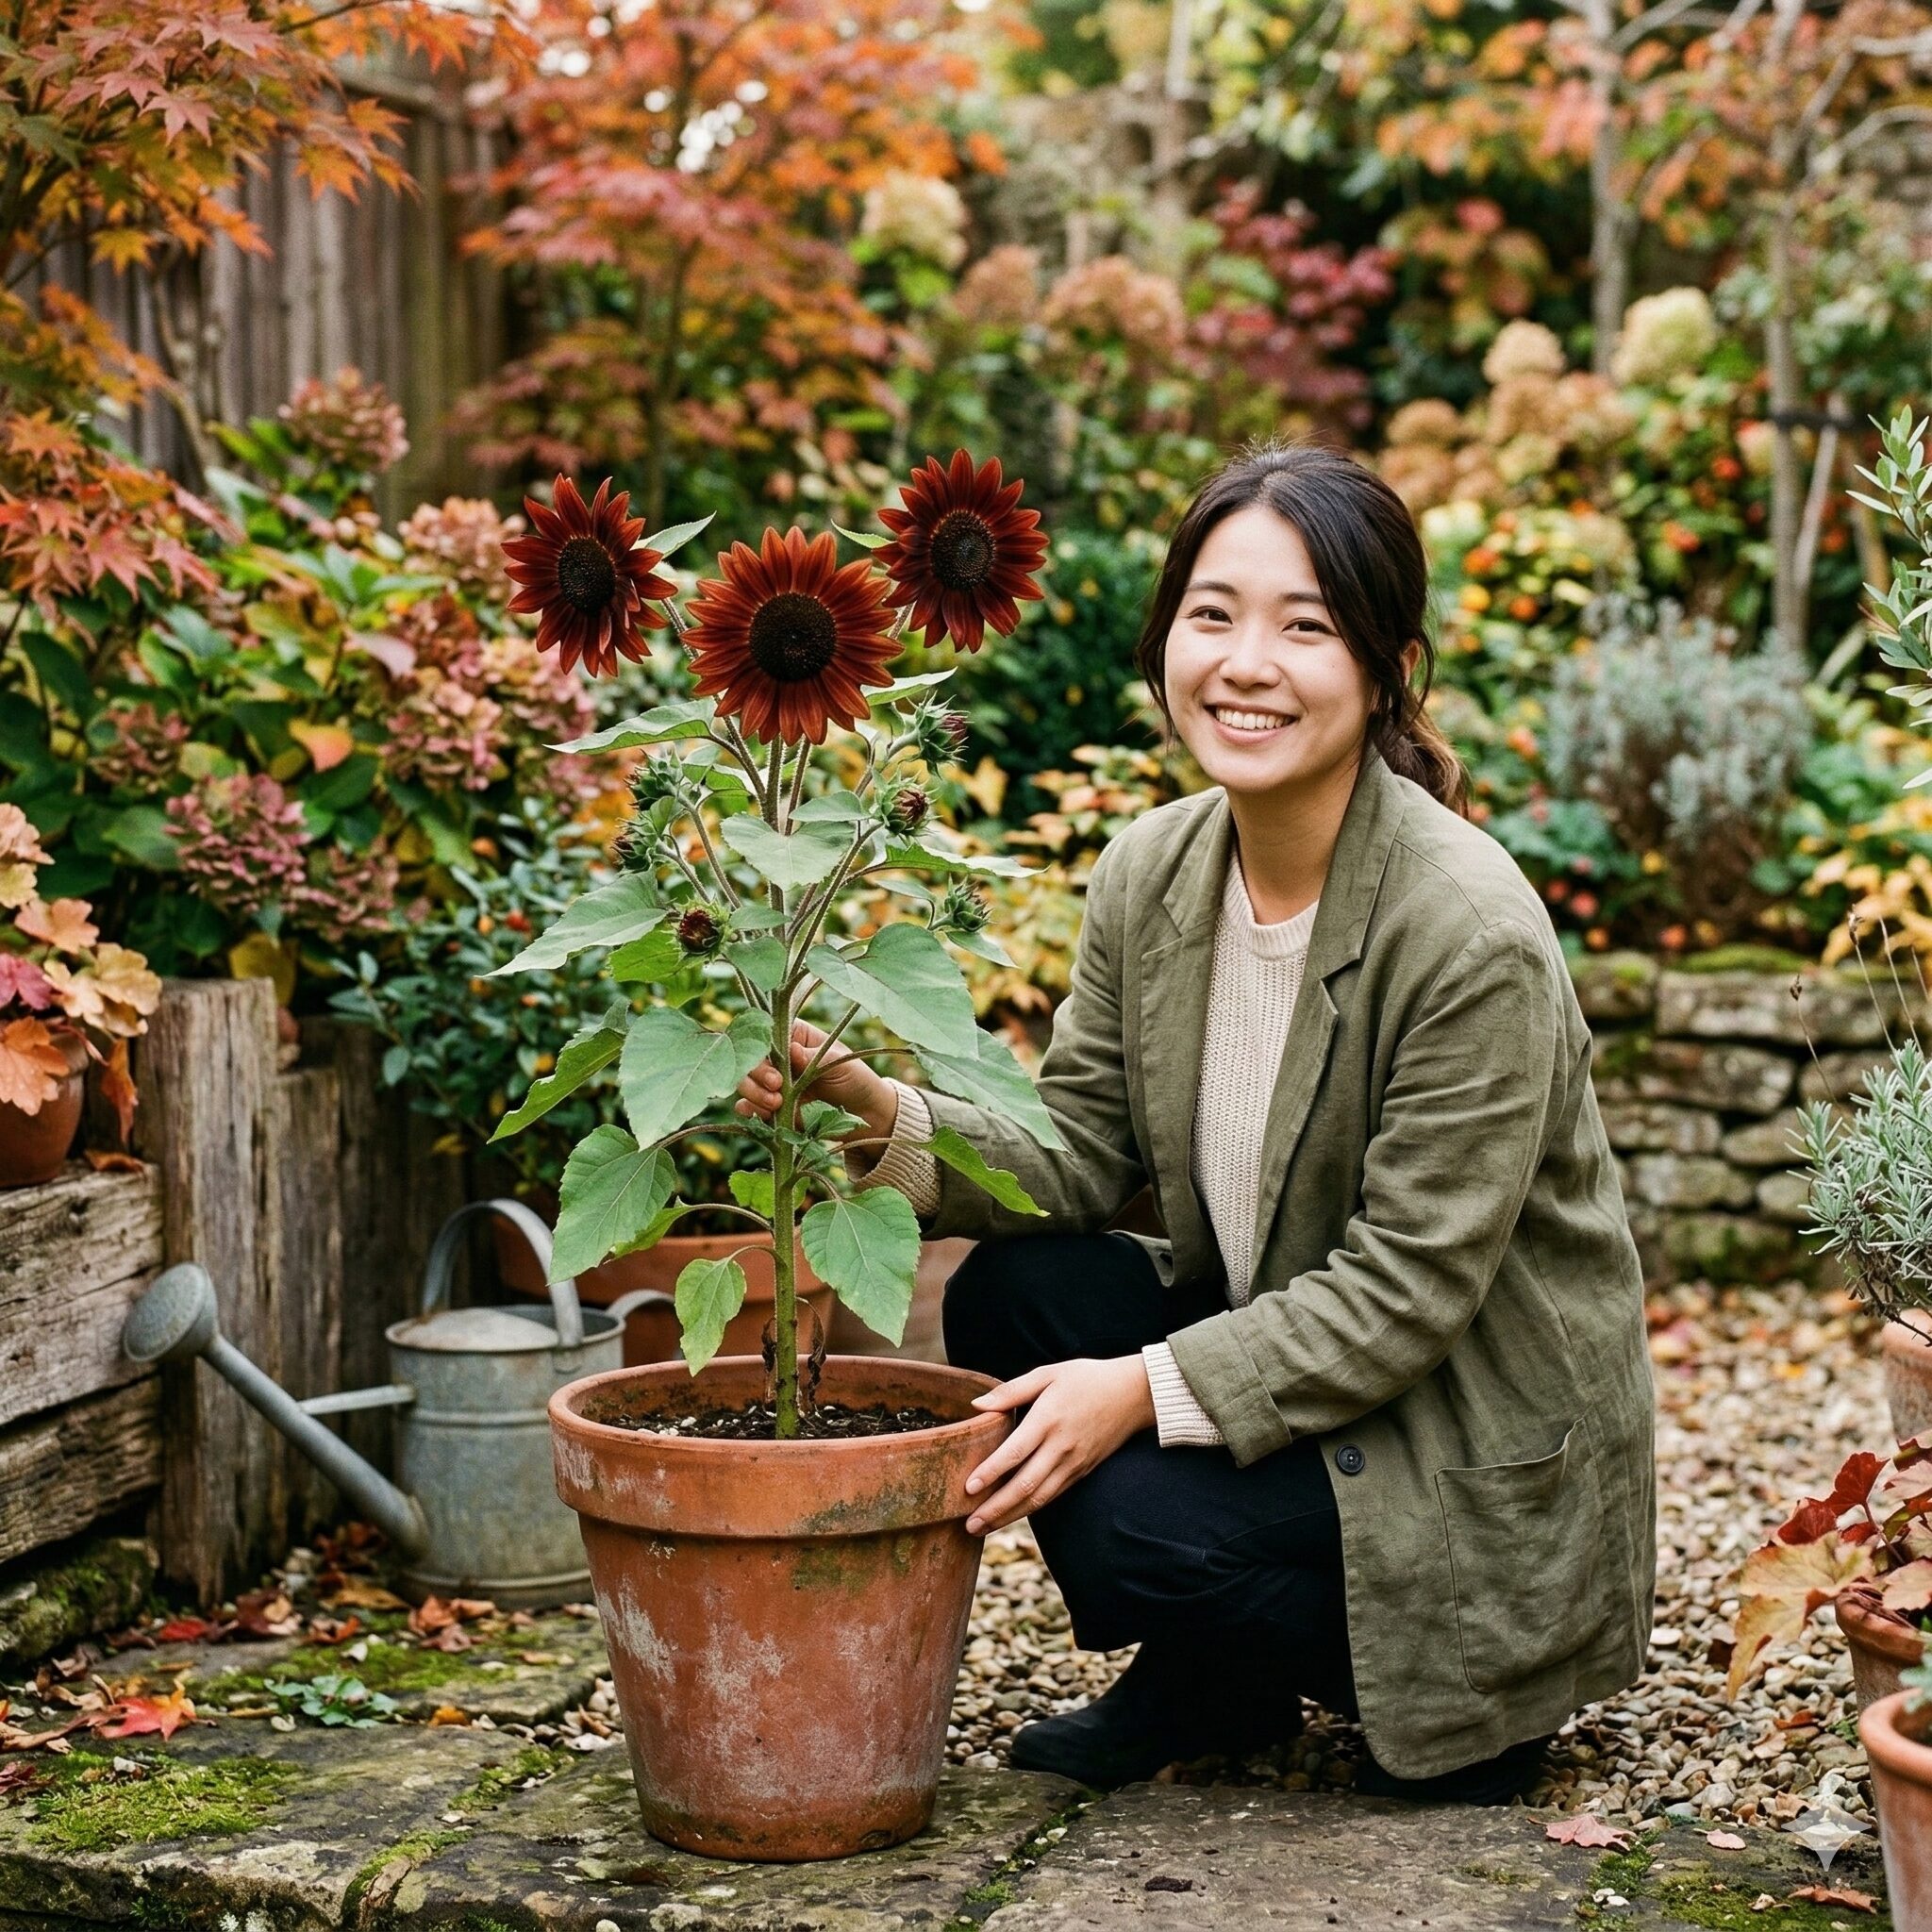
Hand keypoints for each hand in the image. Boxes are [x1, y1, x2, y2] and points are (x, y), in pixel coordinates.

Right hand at [735, 1018, 895, 1145]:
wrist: (866, 1115)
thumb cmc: (856, 1079)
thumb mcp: (840, 1063)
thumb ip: (814, 1058)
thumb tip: (793, 1049)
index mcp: (793, 1037)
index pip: (765, 1034)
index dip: (762, 1048)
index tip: (777, 1069)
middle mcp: (778, 1058)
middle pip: (749, 1059)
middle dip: (756, 1074)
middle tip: (776, 1088)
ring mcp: (772, 1083)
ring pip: (744, 1083)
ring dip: (752, 1093)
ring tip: (774, 1104)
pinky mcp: (771, 1108)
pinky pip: (748, 1107)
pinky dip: (748, 1110)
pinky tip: (759, 1115)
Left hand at [962, 1356, 1156, 1535]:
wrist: (1134, 1394)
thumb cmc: (1086, 1378)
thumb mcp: (1048, 1374)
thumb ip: (1011, 1390)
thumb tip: (976, 1405)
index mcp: (1049, 1419)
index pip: (1016, 1452)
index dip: (991, 1472)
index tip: (968, 1488)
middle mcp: (1061, 1447)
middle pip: (1026, 1485)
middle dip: (995, 1508)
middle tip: (969, 1525)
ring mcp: (1074, 1463)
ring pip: (1039, 1498)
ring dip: (1009, 1516)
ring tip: (982, 1528)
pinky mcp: (1081, 1472)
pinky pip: (1053, 1495)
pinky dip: (1030, 1509)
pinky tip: (1011, 1515)